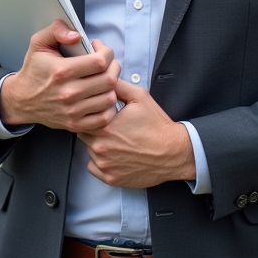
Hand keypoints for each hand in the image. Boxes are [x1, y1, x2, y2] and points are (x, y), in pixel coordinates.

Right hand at [0, 20, 118, 131]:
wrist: (22, 99)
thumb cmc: (34, 70)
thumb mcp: (38, 43)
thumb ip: (56, 30)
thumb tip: (77, 36)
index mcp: (61, 71)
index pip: (99, 62)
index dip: (107, 52)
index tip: (101, 50)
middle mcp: (68, 93)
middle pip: (108, 80)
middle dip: (113, 67)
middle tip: (107, 63)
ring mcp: (72, 111)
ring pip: (109, 98)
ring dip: (112, 87)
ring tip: (104, 79)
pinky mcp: (75, 124)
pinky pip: (104, 118)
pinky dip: (108, 107)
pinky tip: (101, 97)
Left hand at [77, 79, 195, 187]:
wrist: (174, 152)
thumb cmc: (157, 126)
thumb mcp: (140, 97)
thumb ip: (118, 86)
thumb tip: (103, 78)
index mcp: (105, 126)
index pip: (83, 117)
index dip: (91, 114)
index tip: (101, 114)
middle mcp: (101, 147)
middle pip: (83, 134)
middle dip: (93, 129)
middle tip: (109, 128)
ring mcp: (105, 164)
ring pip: (89, 151)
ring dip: (97, 145)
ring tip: (115, 141)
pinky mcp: (110, 178)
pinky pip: (93, 167)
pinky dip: (100, 162)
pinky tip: (114, 155)